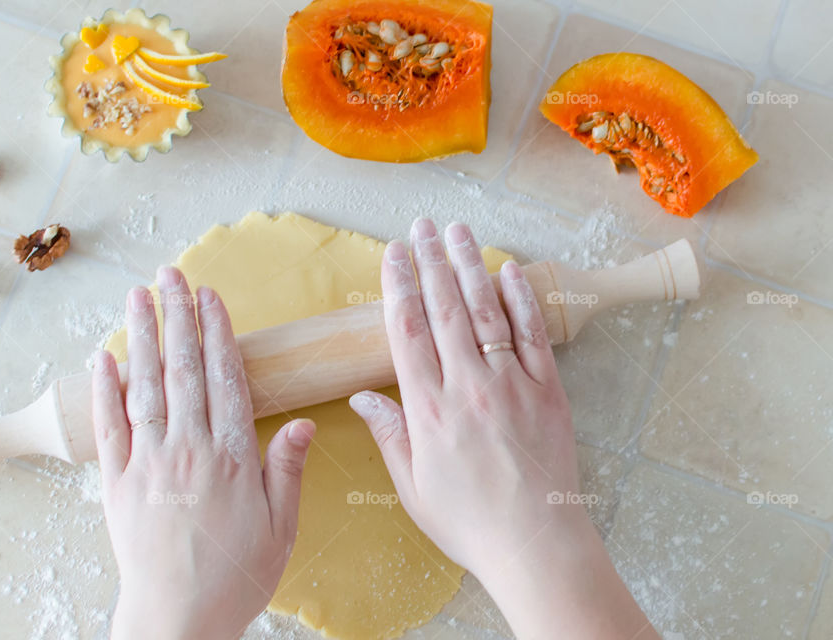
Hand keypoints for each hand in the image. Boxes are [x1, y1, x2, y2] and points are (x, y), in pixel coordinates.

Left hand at [91, 266, 315, 639]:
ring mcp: (147, 464)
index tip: (210, 296)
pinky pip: (108, 428)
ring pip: (144, 387)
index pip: (224, 378)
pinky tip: (104, 356)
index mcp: (230, 457)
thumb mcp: (281, 528)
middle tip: (171, 274)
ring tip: (138, 296)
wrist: (177, 623)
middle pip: (182, 369)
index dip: (217, 332)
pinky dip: (104, 389)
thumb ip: (286, 470)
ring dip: (140, 336)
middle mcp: (187, 450)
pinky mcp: (116, 485)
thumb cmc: (234, 578)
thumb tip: (302, 421)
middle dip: (177, 316)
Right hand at [349, 219, 656, 639]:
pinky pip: (531, 334)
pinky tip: (507, 271)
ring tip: (457, 230)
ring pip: (485, 311)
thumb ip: (389, 434)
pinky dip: (519, 299)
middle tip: (422, 225)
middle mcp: (468, 386)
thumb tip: (361, 396)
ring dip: (469, 266)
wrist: (535, 544)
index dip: (398, 286)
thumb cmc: (469, 521)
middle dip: (431, 260)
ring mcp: (511, 384)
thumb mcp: (413, 487)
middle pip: (444, 309)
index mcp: (429, 410)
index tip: (393, 254)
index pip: (406, 331)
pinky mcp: (547, 390)